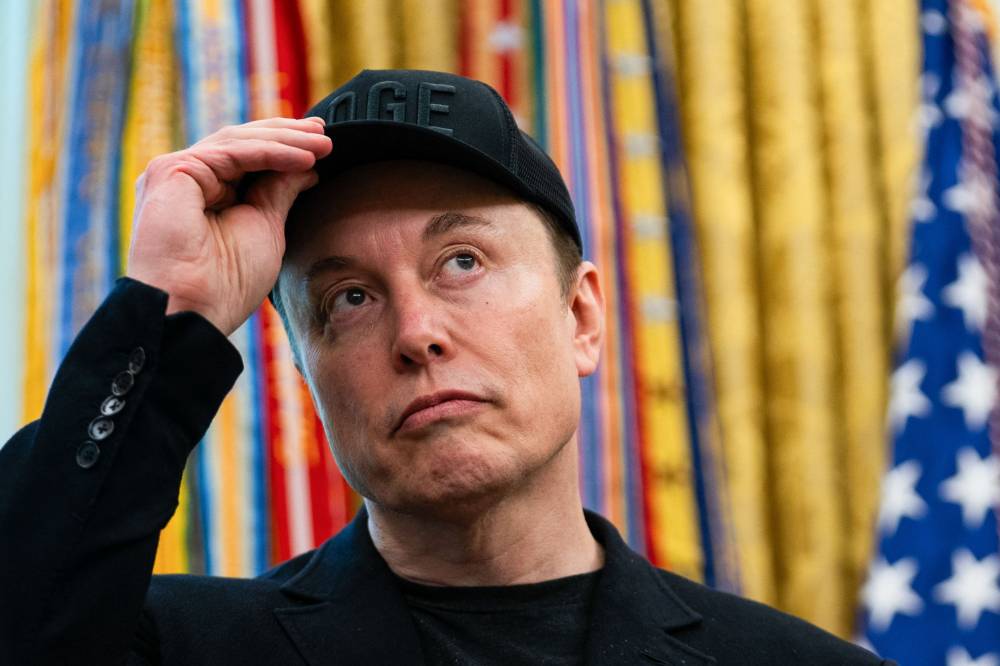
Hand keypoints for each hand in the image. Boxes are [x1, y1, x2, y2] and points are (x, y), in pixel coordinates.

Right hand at [126, 117, 331, 335]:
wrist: (194, 310)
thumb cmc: (226, 283)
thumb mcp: (266, 227)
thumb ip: (280, 192)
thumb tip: (306, 165)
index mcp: (205, 194)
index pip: (249, 158)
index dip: (285, 147)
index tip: (323, 145)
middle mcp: (187, 180)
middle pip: (242, 144)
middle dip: (287, 136)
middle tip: (325, 133)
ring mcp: (176, 172)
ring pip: (238, 143)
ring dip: (286, 141)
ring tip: (323, 144)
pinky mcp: (172, 171)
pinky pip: (232, 153)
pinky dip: (270, 153)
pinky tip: (303, 158)